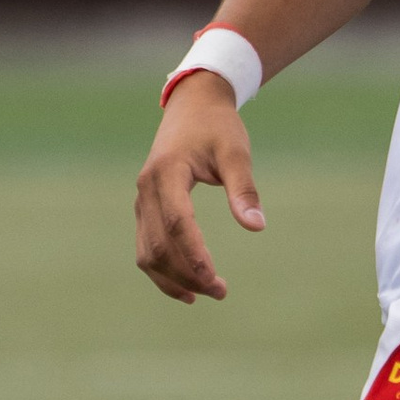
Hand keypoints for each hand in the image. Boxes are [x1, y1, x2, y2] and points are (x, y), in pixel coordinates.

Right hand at [134, 75, 264, 303]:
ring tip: (207, 294)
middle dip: (187, 274)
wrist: (192, 106)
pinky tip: (187, 289)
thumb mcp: (236, 152)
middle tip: (221, 291)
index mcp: (167, 173)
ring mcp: (142, 201)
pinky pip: (146, 248)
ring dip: (173, 279)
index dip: (194, 255)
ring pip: (147, 253)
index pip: (178, 223)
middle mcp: (146, 189)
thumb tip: (256, 226)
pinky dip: (162, 272)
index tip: (215, 280)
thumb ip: (244, 189)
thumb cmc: (217, 127)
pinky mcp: (145, 209)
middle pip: (160, 245)